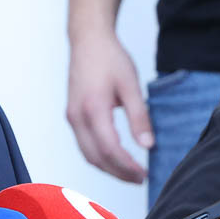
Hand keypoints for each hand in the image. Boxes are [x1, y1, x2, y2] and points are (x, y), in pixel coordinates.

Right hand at [65, 31, 152, 182]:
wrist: (88, 40)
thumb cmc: (109, 58)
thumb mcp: (131, 85)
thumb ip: (139, 116)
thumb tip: (147, 145)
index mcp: (92, 109)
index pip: (109, 150)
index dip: (127, 167)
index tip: (144, 174)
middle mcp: (77, 116)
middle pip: (95, 158)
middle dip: (118, 173)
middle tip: (140, 178)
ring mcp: (71, 117)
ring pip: (87, 154)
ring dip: (108, 168)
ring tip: (130, 172)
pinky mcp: (72, 115)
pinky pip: (83, 144)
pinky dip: (99, 157)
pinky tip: (115, 157)